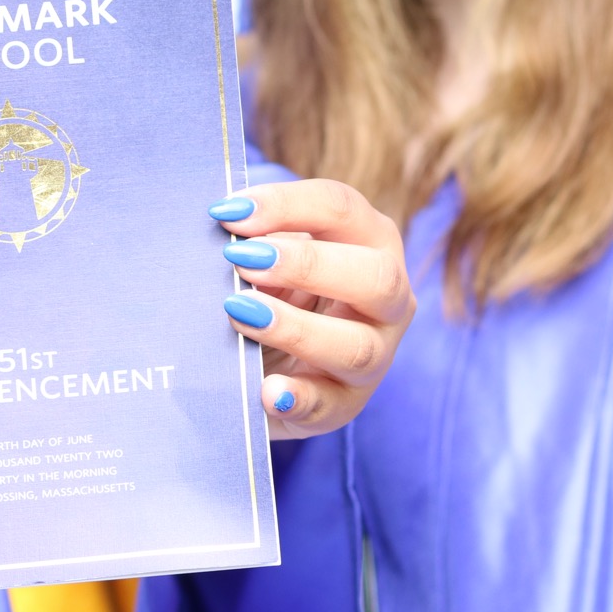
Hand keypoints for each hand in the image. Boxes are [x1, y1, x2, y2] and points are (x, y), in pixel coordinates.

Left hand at [208, 180, 413, 437]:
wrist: (272, 362)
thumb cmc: (274, 290)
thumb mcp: (271, 260)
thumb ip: (257, 244)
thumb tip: (224, 234)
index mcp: (369, 241)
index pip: (342, 209)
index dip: (285, 205)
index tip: (228, 212)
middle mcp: (388, 299)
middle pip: (376, 277)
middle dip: (307, 266)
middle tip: (241, 260)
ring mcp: (376, 357)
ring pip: (358, 347)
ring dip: (296, 330)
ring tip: (241, 316)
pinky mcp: (346, 404)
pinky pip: (330, 405)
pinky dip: (299, 398)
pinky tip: (266, 391)